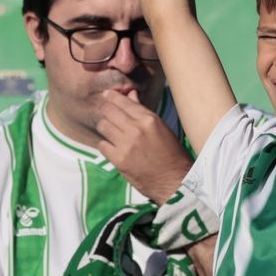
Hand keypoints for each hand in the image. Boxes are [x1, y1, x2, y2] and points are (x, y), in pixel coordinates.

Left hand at [95, 90, 193, 204]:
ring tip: (111, 132)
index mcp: (149, 119)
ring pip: (103, 126)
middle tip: (108, 114)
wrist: (173, 180)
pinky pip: (102, 145)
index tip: (107, 95)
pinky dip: (106, 145)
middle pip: (109, 111)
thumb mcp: (161, 128)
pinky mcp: (119, 159)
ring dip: (106, 127)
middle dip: (107, 110)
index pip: (124, 102)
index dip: (112, 96)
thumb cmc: (171, 153)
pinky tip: (113, 147)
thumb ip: (143, 111)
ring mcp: (126, 144)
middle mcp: (136, 129)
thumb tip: (130, 94)